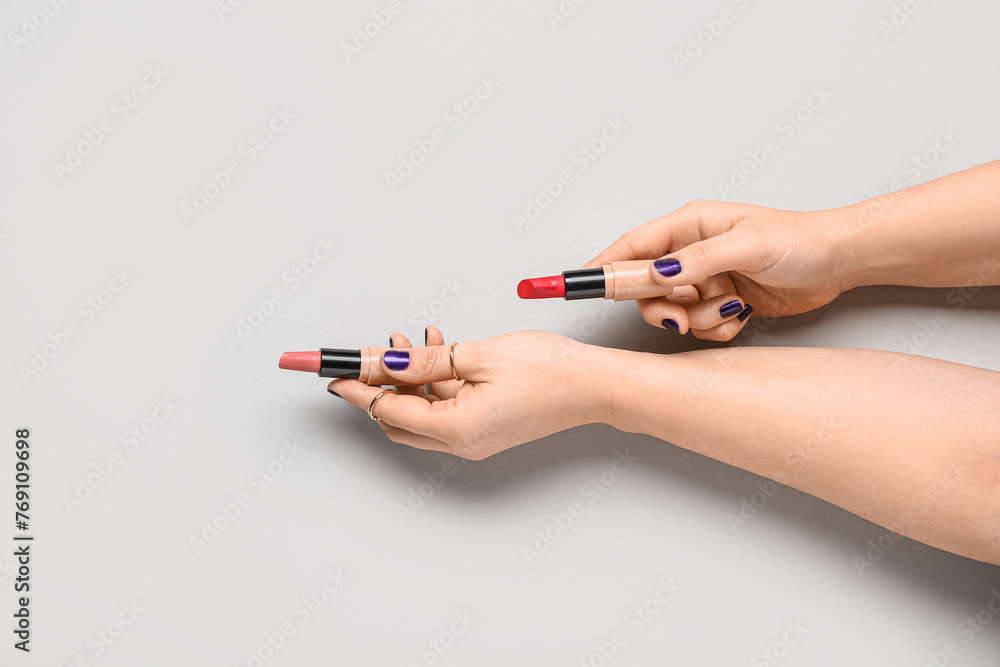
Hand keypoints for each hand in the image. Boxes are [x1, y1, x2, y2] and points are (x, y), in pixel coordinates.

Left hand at [327, 327, 603, 459]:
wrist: (595, 387)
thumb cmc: (549, 371)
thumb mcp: (476, 356)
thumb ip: (423, 361)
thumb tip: (382, 361)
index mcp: (455, 429)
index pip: (388, 408)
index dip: (357, 387)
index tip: (332, 372)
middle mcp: (461, 442)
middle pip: (398, 419)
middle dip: (379, 385)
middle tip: (366, 354)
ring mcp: (475, 438)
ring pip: (421, 412)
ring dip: (408, 378)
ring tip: (406, 340)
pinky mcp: (486, 427)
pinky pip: (445, 409)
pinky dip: (433, 382)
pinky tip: (437, 349)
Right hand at [584, 200, 850, 339]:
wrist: (840, 262)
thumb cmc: (801, 240)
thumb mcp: (748, 245)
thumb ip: (698, 260)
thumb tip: (656, 272)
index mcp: (690, 226)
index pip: (633, 246)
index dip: (604, 266)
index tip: (581, 284)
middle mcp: (692, 253)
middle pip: (646, 288)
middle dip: (662, 306)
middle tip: (683, 312)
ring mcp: (705, 279)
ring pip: (673, 312)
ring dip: (698, 319)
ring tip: (731, 305)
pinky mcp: (720, 303)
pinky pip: (699, 327)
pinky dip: (717, 328)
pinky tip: (742, 314)